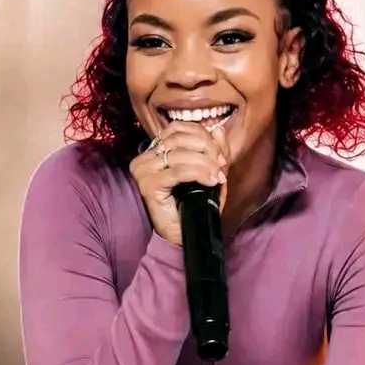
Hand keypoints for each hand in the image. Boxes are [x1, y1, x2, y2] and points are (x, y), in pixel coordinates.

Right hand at [130, 121, 229, 246]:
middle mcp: (145, 157)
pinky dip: (199, 173)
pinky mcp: (148, 184)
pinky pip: (178, 171)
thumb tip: (218, 129)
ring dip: (205, 163)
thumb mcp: (209, 173)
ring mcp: (144, 170)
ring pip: (180, 154)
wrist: (183, 235)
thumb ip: (215, 151)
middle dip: (207, 149)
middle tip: (221, 164)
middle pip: (179, 138)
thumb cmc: (195, 204)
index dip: (202, 136)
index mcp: (155, 150)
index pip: (178, 128)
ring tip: (217, 175)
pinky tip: (211, 181)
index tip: (220, 155)